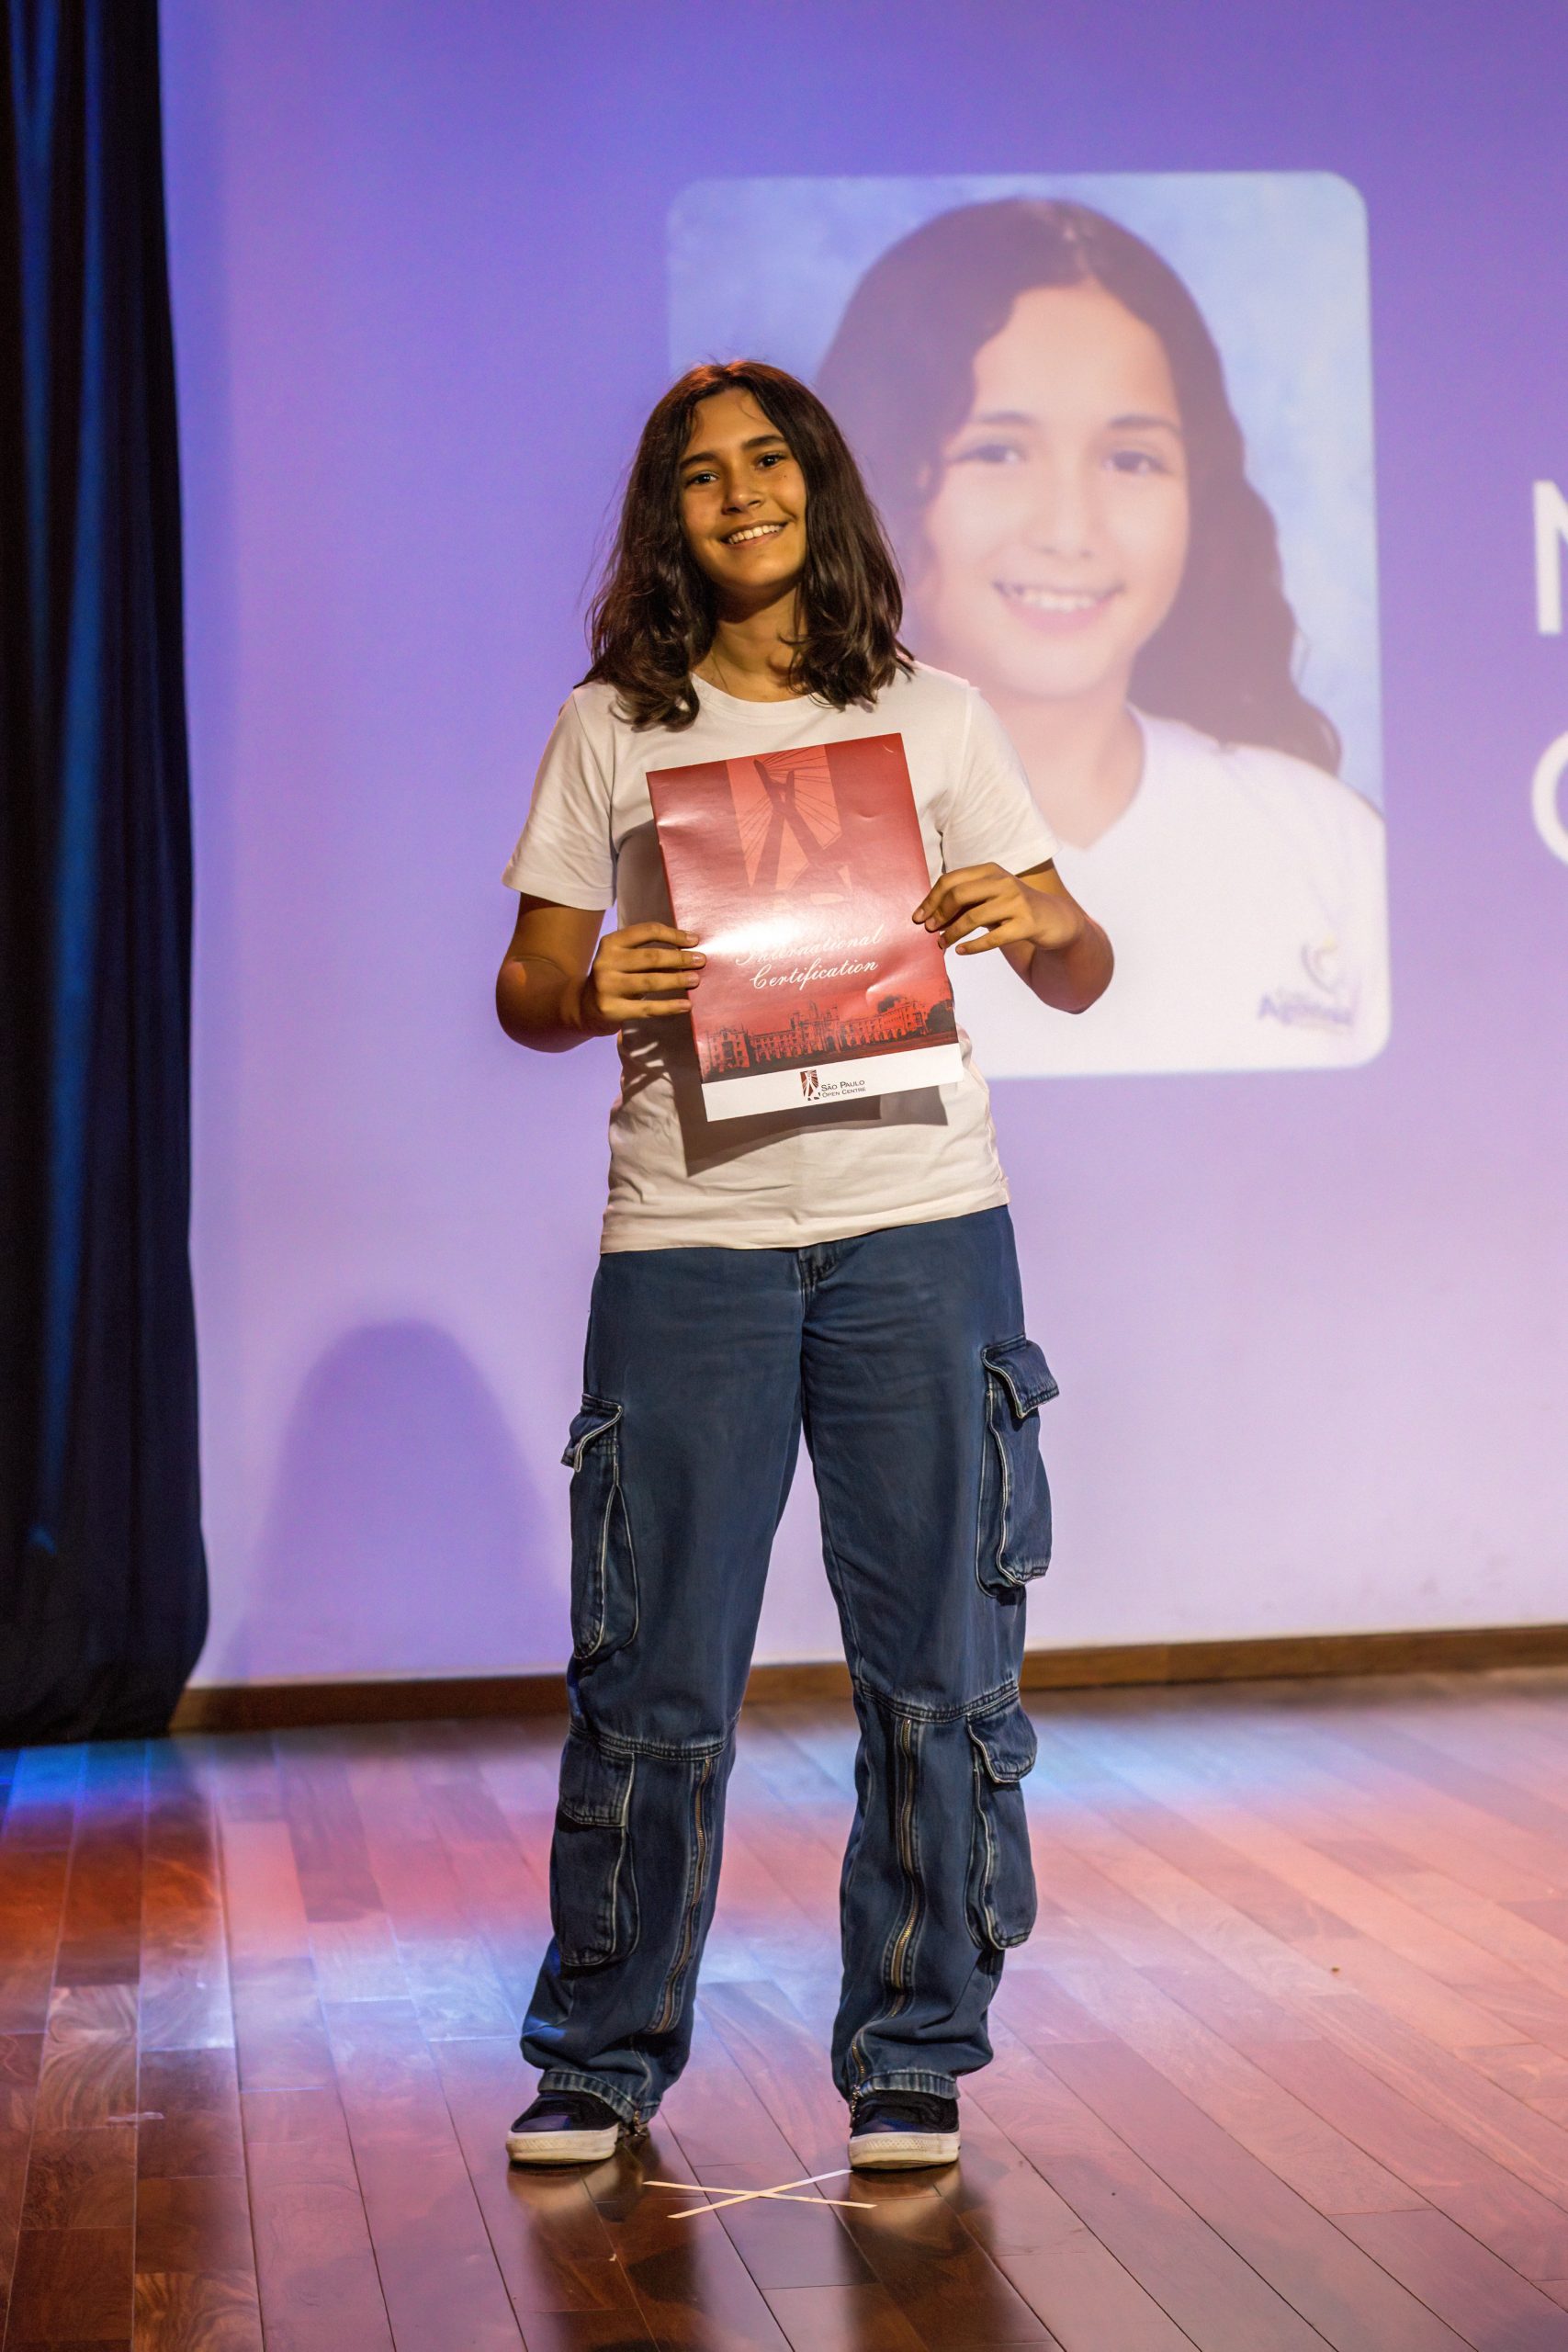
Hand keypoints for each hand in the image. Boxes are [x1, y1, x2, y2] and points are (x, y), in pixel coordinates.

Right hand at [581, 923, 703, 1029]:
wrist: (585, 1005)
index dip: (673, 934)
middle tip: (701, 961)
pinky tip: (686, 1005)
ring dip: (677, 980)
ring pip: (650, 981)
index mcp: (611, 942)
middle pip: (651, 957)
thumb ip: (648, 953)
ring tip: (696, 980)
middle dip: (679, 958)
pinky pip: (647, 1008)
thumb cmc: (616, 977)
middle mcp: (606, 962)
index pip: (647, 931)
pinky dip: (669, 1006)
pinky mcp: (612, 1009)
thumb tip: (689, 952)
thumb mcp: (625, 959)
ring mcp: (607, 986)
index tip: (694, 940)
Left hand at [913, 863, 1082, 956]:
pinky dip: (973, 946)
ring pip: (973, 918)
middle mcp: (1003, 882)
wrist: (1055, 919)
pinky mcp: (1026, 924)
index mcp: (990, 871)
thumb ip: (965, 903)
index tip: (918, 917)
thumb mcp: (990, 900)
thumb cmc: (1013, 910)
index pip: (951, 880)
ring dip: (952, 934)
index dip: (931, 899)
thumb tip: (930, 916)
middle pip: (959, 894)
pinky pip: (993, 938)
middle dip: (939, 914)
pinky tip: (961, 951)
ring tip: (942, 944)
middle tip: (930, 930)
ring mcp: (1016, 902)